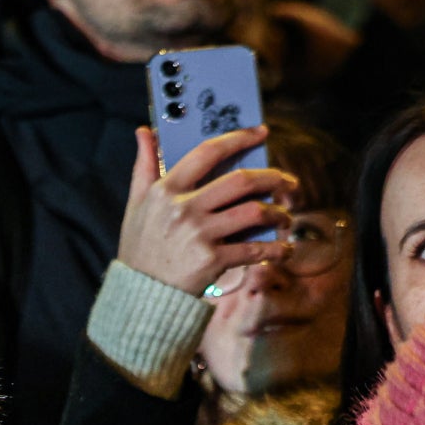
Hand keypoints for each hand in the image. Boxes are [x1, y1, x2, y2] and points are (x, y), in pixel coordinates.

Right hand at [116, 125, 292, 296]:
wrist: (142, 293)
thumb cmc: (140, 247)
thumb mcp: (137, 203)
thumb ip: (144, 165)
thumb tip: (145, 131)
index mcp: (166, 189)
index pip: (208, 153)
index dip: (239, 138)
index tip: (261, 132)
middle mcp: (184, 208)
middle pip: (241, 181)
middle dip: (272, 178)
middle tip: (288, 183)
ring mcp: (199, 235)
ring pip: (253, 212)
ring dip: (277, 213)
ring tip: (284, 217)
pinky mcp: (212, 261)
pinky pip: (253, 250)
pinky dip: (275, 249)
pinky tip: (284, 249)